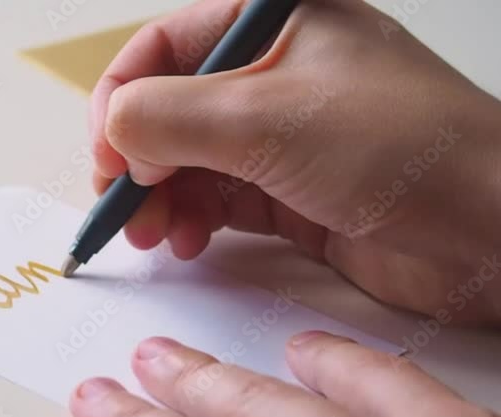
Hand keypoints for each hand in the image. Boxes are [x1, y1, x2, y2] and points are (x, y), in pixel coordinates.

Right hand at [90, 0, 500, 323]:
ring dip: (160, 197)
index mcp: (274, 23)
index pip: (165, 47)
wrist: (489, 232)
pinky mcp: (292, 192)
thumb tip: (113, 130)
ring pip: (189, 160)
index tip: (106, 153)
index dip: (122, 99)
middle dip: (137, 159)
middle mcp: (275, 75)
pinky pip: (218, 200)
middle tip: (122, 203)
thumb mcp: (266, 119)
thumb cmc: (404, 148)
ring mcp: (283, 136)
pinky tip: (190, 242)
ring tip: (155, 233)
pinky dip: (193, 221)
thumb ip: (169, 117)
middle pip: (169, 109)